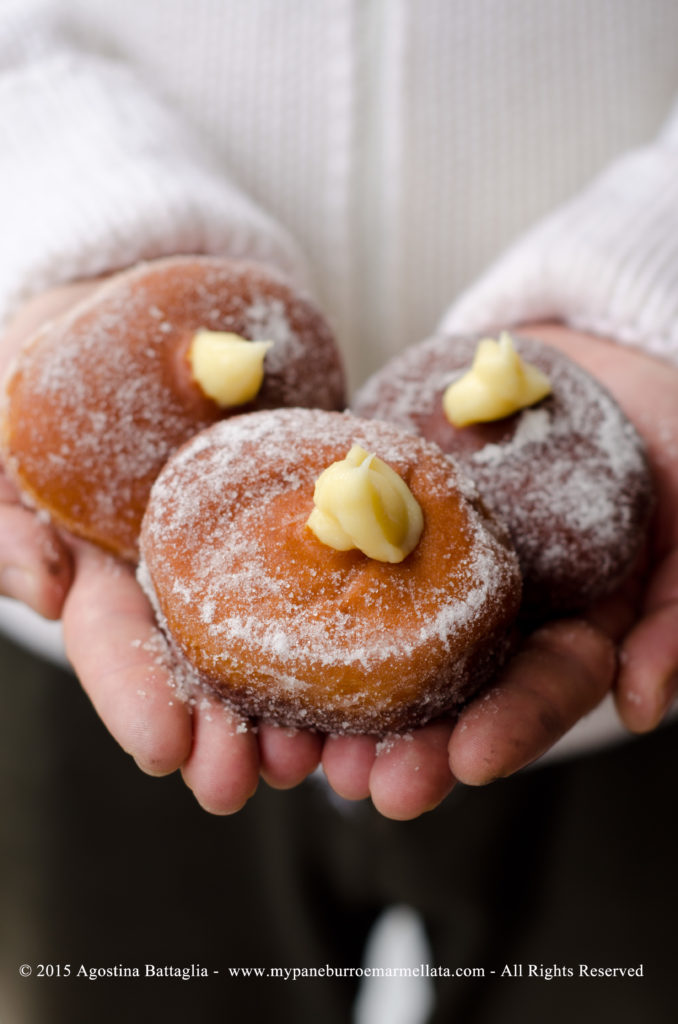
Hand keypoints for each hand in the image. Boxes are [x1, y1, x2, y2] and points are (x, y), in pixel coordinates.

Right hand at [0, 278, 322, 813]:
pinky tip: (382, 687)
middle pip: (200, 672)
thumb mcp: (11, 435)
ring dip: (292, 714)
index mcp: (108, 573)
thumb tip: (42, 589)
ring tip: (318, 760)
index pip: (116, 645)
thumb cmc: (57, 370)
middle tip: (242, 782)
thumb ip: (10, 514)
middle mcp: (181, 583)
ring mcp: (249, 560)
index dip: (134, 698)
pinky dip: (361, 641)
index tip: (164, 749)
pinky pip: (340, 584)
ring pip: (274, 650)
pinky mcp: (308, 522)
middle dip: (220, 734)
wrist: (146, 321)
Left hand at [322, 325, 677, 817]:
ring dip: (335, 695)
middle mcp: (493, 613)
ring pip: (379, 640)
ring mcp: (434, 565)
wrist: (603, 357)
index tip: (467, 760)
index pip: (538, 695)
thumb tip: (640, 704)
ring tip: (293, 738)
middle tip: (359, 778)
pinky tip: (254, 623)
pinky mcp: (386, 512)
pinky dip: (296, 592)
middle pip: (447, 690)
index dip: (506, 731)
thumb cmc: (673, 440)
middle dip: (405, 741)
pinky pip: (341, 551)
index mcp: (567, 631)